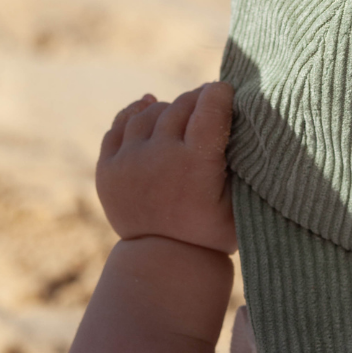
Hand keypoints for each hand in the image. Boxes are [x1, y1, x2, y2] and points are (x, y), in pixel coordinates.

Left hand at [97, 82, 236, 253]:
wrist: (165, 262)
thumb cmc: (213, 233)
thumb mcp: (239, 202)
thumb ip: (241, 165)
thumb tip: (243, 125)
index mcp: (197, 163)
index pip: (209, 107)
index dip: (220, 93)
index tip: (227, 90)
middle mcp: (160, 156)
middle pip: (180, 106)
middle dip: (197, 99)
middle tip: (209, 102)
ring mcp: (130, 161)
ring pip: (150, 113)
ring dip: (168, 108)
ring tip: (181, 114)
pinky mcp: (108, 169)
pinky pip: (120, 126)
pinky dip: (135, 112)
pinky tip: (148, 107)